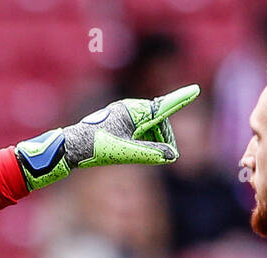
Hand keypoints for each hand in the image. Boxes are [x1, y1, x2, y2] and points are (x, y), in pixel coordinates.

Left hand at [15, 84, 199, 189]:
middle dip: (163, 138)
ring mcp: (124, 113)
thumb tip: (172, 156)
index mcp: (133, 111)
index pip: (163, 107)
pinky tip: (131, 150)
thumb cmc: (96, 147)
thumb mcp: (126, 153)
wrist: (71, 147)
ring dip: (151, 141)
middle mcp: (130, 108)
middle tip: (165, 158)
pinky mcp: (118, 121)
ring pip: (149, 126)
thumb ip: (151, 154)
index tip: (195, 90)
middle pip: (159, 121)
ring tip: (136, 155)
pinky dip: (142, 141)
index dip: (180, 100)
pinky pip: (139, 129)